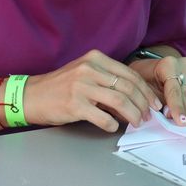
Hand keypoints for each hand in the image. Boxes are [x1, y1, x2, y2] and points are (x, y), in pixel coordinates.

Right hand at [23, 50, 161, 131]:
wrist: (31, 95)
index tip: (153, 102)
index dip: (145, 90)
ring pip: (120, 101)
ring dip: (133, 114)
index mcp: (95, 59)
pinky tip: (113, 127)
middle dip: (143, 104)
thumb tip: (135, 97)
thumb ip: (108, 80)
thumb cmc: (60, 86)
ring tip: (136, 122)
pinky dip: (112, 124)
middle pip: (128, 87)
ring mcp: (81, 86)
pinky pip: (102, 117)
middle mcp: (89, 69)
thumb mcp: (85, 73)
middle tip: (148, 116)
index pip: (130, 74)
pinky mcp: (74, 104)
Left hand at [134, 55, 185, 127]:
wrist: (151, 68)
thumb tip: (169, 115)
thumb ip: (157, 100)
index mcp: (169, 64)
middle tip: (182, 125)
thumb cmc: (147, 77)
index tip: (180, 122)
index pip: (175, 90)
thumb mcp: (146, 87)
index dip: (177, 108)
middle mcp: (185, 65)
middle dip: (185, 112)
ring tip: (184, 121)